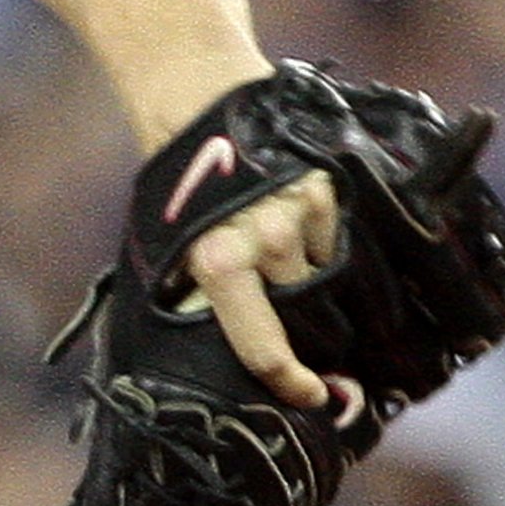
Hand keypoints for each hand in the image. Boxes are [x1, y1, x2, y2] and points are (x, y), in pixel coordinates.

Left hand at [181, 169, 340, 409]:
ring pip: (323, 278)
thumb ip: (200, 296)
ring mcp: (298, 215)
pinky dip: (319, 246)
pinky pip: (333, 241)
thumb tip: (231, 351)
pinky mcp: (325, 189)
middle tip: (308, 332)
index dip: (291, 382)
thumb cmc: (175, 189)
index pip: (263, 347)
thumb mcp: (171, 249)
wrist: (197, 109)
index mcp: (217, 264)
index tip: (311, 396)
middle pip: (305, 316)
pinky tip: (296, 228)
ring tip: (287, 265)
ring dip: (311, 282)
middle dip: (310, 332)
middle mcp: (264, 242)